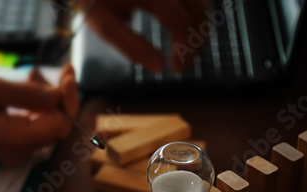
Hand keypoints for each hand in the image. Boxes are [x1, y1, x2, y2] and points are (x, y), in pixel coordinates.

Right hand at [0, 64, 78, 165]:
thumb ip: (27, 94)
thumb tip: (58, 96)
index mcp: (14, 141)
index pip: (60, 126)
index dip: (67, 100)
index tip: (66, 74)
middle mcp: (19, 152)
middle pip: (57, 126)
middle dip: (60, 96)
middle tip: (51, 70)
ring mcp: (16, 150)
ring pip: (48, 124)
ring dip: (49, 98)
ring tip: (32, 75)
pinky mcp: (13, 144)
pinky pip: (36, 125)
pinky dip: (39, 105)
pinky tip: (29, 87)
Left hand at [79, 0, 210, 72]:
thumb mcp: (104, 24)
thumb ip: (131, 46)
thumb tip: (159, 67)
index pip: (180, 23)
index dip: (184, 50)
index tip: (177, 70)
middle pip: (199, 11)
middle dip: (197, 42)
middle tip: (185, 63)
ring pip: (202, 1)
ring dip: (201, 27)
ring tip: (187, 49)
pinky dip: (197, 12)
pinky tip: (187, 27)